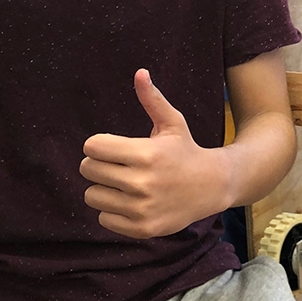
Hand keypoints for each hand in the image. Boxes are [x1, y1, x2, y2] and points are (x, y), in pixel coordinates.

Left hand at [80, 70, 231, 238]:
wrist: (213, 186)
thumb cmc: (186, 151)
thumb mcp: (172, 123)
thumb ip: (152, 100)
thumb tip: (139, 72)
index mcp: (146, 153)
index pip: (93, 147)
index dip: (99, 145)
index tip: (112, 148)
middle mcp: (143, 182)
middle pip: (88, 170)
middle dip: (97, 165)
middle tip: (115, 166)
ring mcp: (142, 208)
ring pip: (92, 196)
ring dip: (103, 189)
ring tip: (122, 185)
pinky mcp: (142, 228)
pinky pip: (104, 218)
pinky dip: (113, 211)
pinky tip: (130, 202)